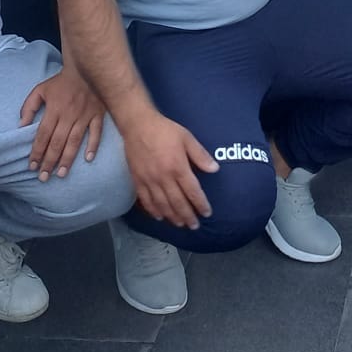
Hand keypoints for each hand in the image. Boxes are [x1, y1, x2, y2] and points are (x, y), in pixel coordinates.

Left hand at [21, 68, 104, 179]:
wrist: (86, 68)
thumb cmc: (61, 82)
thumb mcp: (40, 90)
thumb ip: (28, 107)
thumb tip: (20, 126)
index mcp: (53, 109)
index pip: (42, 135)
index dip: (36, 152)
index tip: (31, 166)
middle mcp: (68, 114)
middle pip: (57, 142)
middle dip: (49, 162)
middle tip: (43, 177)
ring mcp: (84, 115)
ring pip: (74, 141)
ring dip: (67, 159)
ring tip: (60, 174)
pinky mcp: (97, 114)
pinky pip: (96, 132)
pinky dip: (93, 145)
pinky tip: (88, 159)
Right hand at [122, 113, 216, 229]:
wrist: (138, 125)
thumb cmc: (165, 130)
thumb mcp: (187, 138)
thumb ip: (200, 155)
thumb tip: (214, 169)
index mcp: (178, 167)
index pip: (192, 191)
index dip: (201, 204)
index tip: (207, 213)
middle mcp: (164, 178)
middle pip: (178, 202)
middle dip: (188, 216)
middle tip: (194, 226)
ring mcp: (149, 181)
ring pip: (162, 205)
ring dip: (172, 217)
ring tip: (180, 224)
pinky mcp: (137, 180)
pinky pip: (146, 201)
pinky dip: (153, 211)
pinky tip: (159, 217)